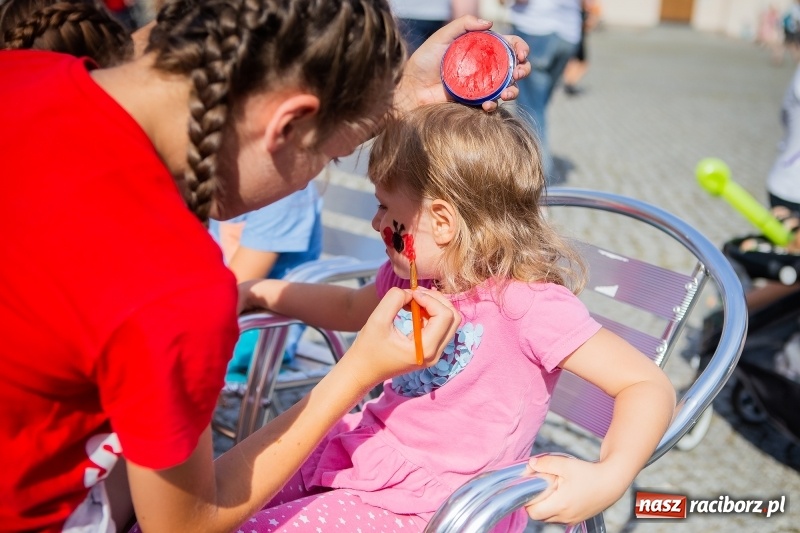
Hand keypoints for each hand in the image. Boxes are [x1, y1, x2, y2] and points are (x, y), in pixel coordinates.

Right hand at [348, 286, 459, 384]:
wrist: (361, 371)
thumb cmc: (367, 349)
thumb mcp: (377, 319)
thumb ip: (394, 299)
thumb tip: (410, 292)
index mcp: (425, 349)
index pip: (444, 316)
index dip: (430, 299)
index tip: (411, 294)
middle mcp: (435, 353)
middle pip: (453, 318)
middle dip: (436, 300)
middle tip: (415, 293)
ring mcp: (433, 353)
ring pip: (449, 321)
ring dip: (433, 305)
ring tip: (412, 300)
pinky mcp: (428, 350)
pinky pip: (439, 326)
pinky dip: (429, 313)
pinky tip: (412, 309)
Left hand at [395, 15, 530, 112]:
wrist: (411, 89)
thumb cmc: (423, 62)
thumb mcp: (441, 37)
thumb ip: (463, 24)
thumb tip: (489, 23)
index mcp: (480, 50)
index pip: (507, 45)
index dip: (519, 47)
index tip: (521, 53)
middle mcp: (483, 68)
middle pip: (513, 67)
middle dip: (523, 69)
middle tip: (519, 72)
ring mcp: (480, 86)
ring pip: (507, 88)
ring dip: (514, 90)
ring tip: (508, 92)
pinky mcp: (473, 103)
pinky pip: (491, 105)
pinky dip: (494, 105)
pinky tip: (489, 104)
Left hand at [523, 454, 630, 524]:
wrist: (612, 482)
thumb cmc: (589, 473)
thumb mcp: (566, 464)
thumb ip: (546, 463)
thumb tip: (530, 464)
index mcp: (561, 504)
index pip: (533, 512)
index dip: (527, 500)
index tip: (529, 488)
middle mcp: (565, 516)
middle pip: (539, 516)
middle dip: (534, 504)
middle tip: (538, 488)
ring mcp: (572, 519)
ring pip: (549, 518)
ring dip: (545, 507)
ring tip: (549, 491)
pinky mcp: (577, 519)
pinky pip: (559, 518)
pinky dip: (555, 509)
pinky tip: (559, 496)